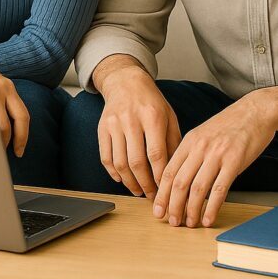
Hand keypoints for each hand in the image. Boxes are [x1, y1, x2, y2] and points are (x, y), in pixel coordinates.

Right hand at [93, 57, 180, 198]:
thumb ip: (173, 142)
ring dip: (130, 182)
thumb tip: (175, 171)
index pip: (156, 154)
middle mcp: (131, 120)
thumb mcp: (169, 117)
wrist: (126, 82)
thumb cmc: (151, 102)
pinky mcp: (102, 128)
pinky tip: (123, 180)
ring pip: (120, 163)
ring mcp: (114, 124)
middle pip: (136, 162)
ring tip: (139, 191)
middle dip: (145, 184)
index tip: (164, 189)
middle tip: (152, 196)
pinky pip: (106, 157)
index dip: (159, 176)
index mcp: (152, 116)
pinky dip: (114, 173)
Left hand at [153, 93, 274, 227]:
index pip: (169, 171)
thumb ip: (191, 154)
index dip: (162, 194)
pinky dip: (211, 208)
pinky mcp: (235, 161)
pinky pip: (220, 189)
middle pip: (180, 182)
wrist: (256, 111)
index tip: (158, 210)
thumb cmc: (230, 125)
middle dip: (173, 206)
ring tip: (189, 224)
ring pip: (197, 188)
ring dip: (191, 210)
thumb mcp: (204, 134)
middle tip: (171, 222)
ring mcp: (217, 154)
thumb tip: (179, 180)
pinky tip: (208, 219)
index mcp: (190, 141)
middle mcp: (200, 147)